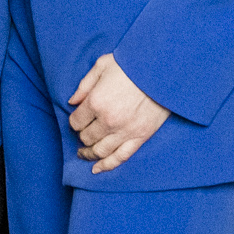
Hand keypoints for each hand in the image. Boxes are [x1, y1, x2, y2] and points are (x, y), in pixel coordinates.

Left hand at [66, 54, 169, 173]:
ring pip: (100, 151)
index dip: (74, 121)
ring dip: (89, 154)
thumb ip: (84, 85)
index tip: (78, 119)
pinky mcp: (140, 137)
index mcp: (96, 102)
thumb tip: (72, 102)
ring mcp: (125, 131)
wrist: (162, 70)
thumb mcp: (102, 65)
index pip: (76, 122)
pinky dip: (107, 165)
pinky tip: (97, 169)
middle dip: (82, 136)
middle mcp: (108, 120)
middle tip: (83, 133)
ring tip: (84, 153)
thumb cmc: (131, 64)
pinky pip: (120, 157)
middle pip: (86, 137)